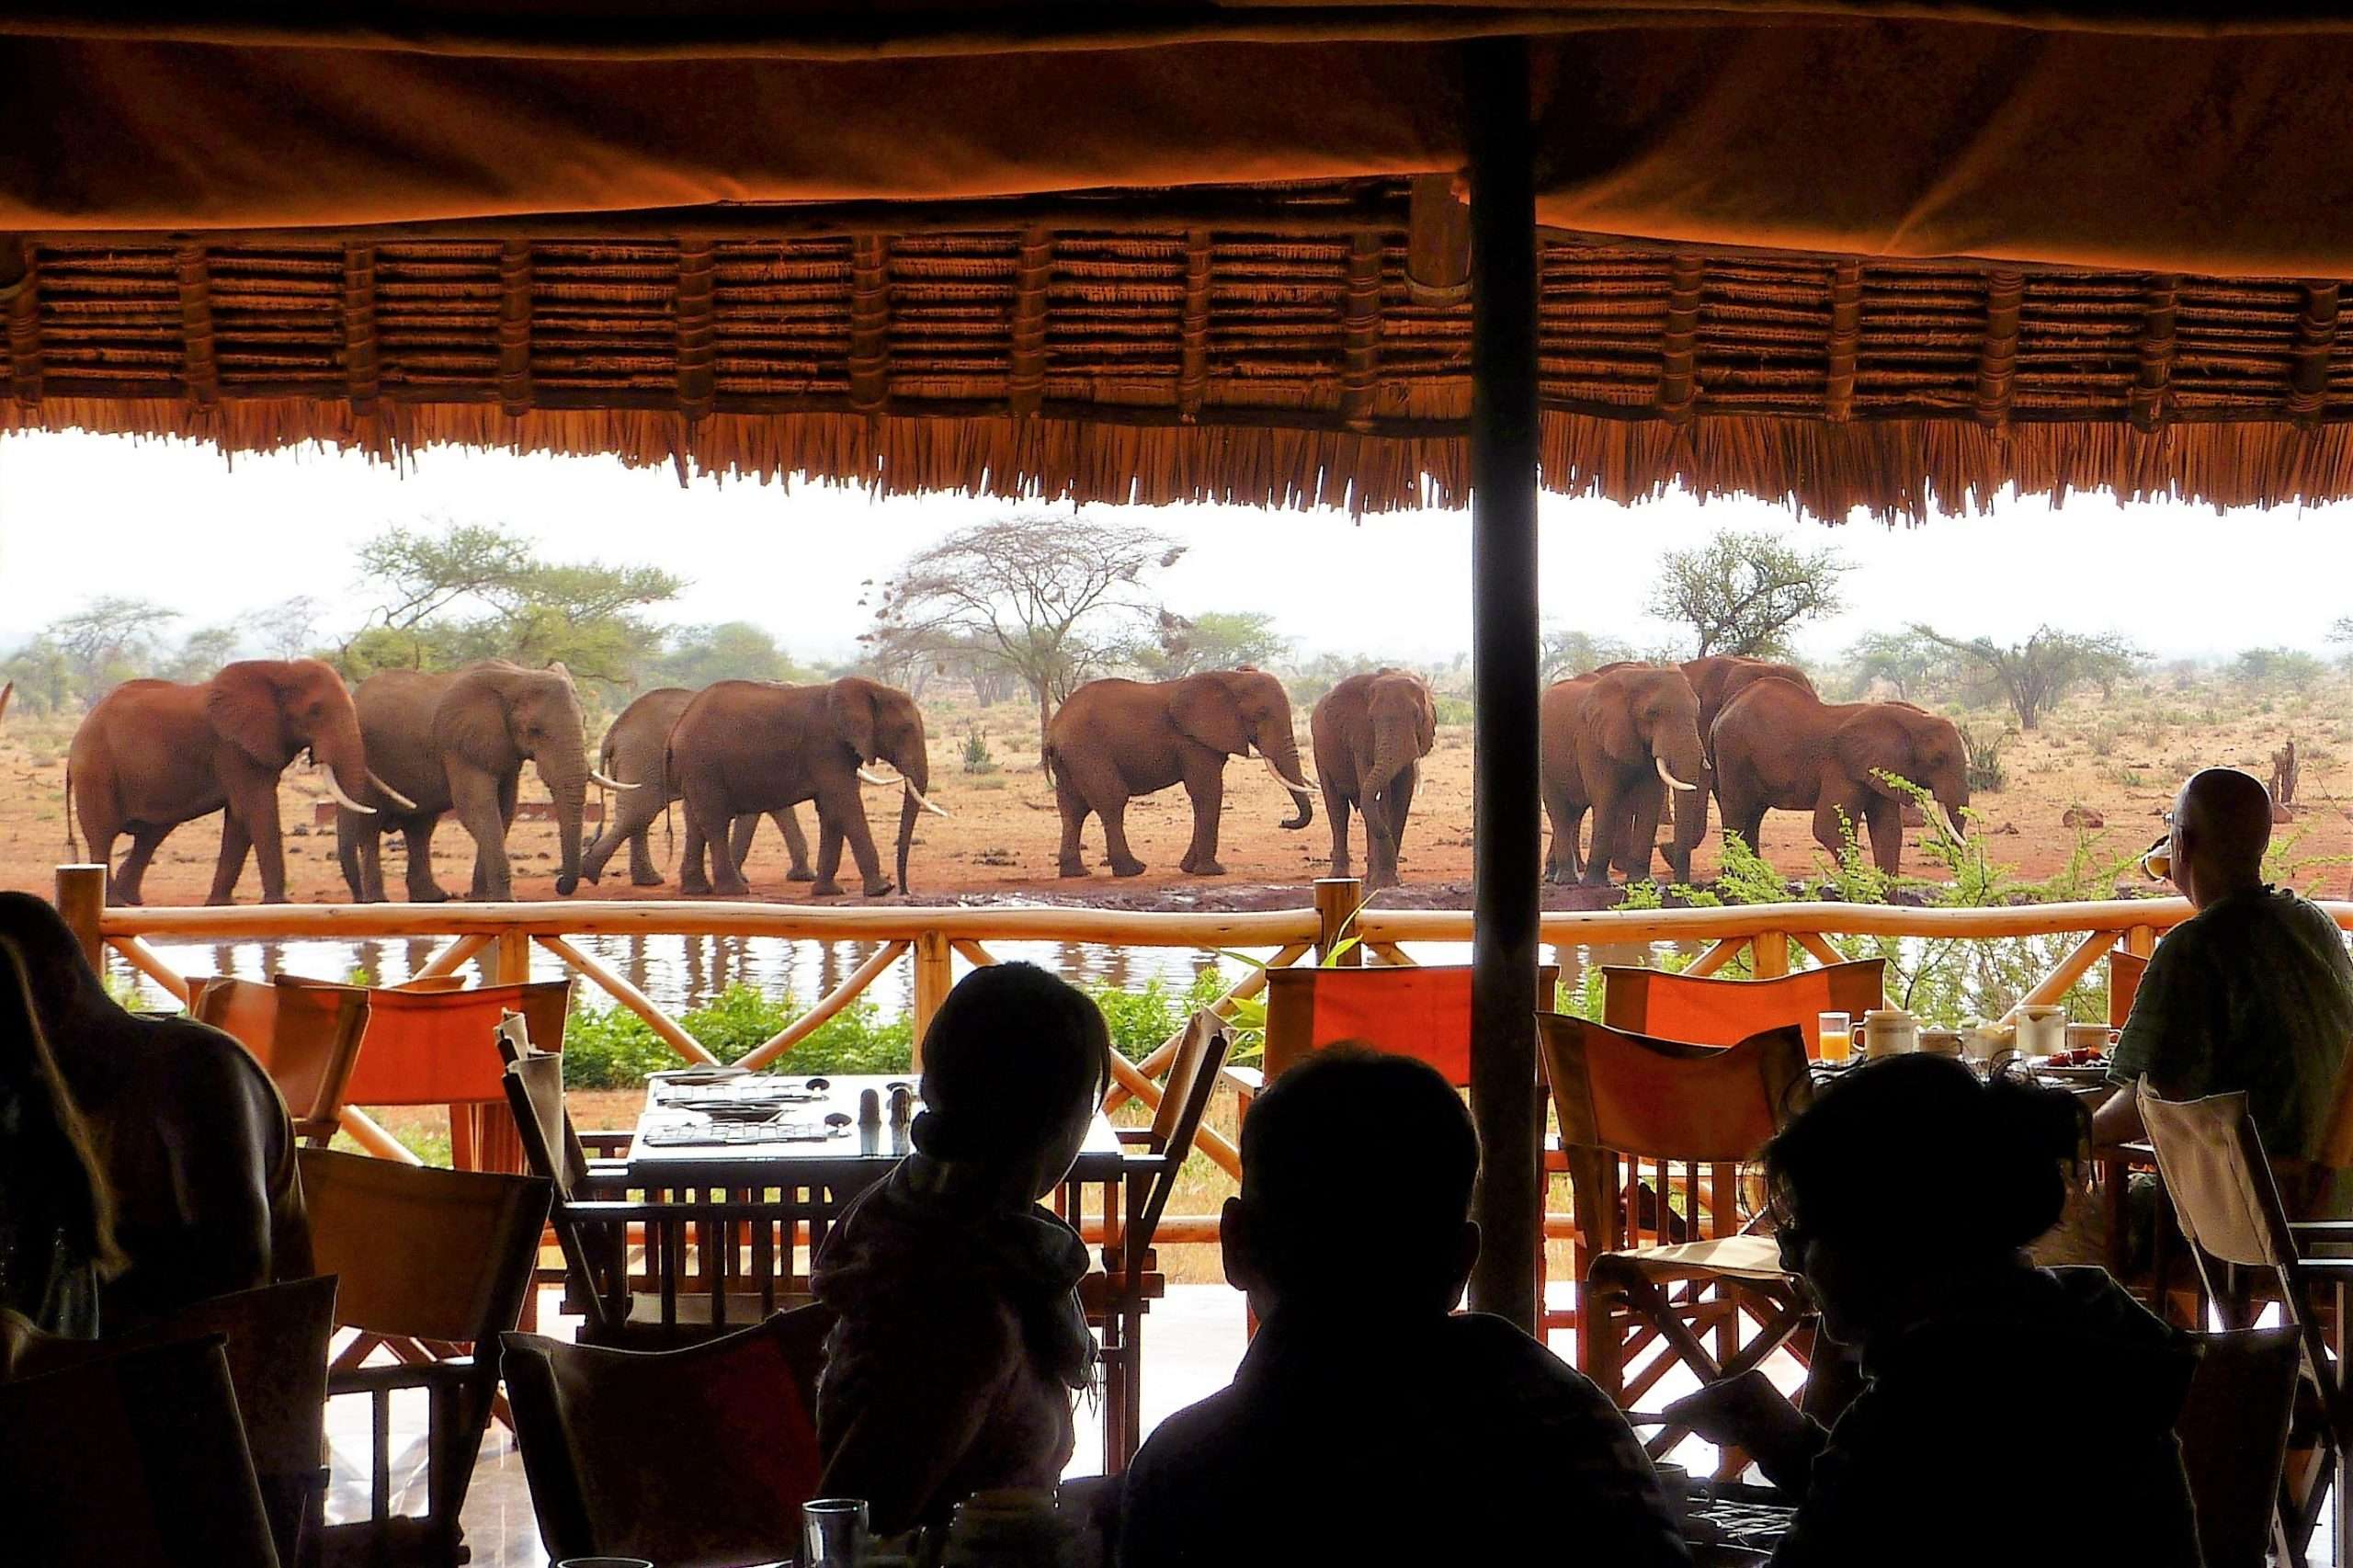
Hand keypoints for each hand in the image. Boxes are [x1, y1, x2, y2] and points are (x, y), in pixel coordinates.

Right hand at [1662, 1369, 1800, 1452]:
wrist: (1804, 1458)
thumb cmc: (1776, 1441)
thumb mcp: (1741, 1431)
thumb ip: (1710, 1421)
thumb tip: (1681, 1416)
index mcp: (1749, 1381)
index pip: (1710, 1393)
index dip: (1688, 1405)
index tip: (1666, 1413)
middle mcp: (1748, 1383)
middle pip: (1710, 1398)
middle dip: (1703, 1418)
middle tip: (1705, 1436)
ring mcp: (1749, 1395)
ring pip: (1716, 1409)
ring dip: (1714, 1426)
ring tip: (1726, 1441)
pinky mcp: (1749, 1409)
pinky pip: (1724, 1416)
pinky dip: (1722, 1429)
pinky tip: (1729, 1439)